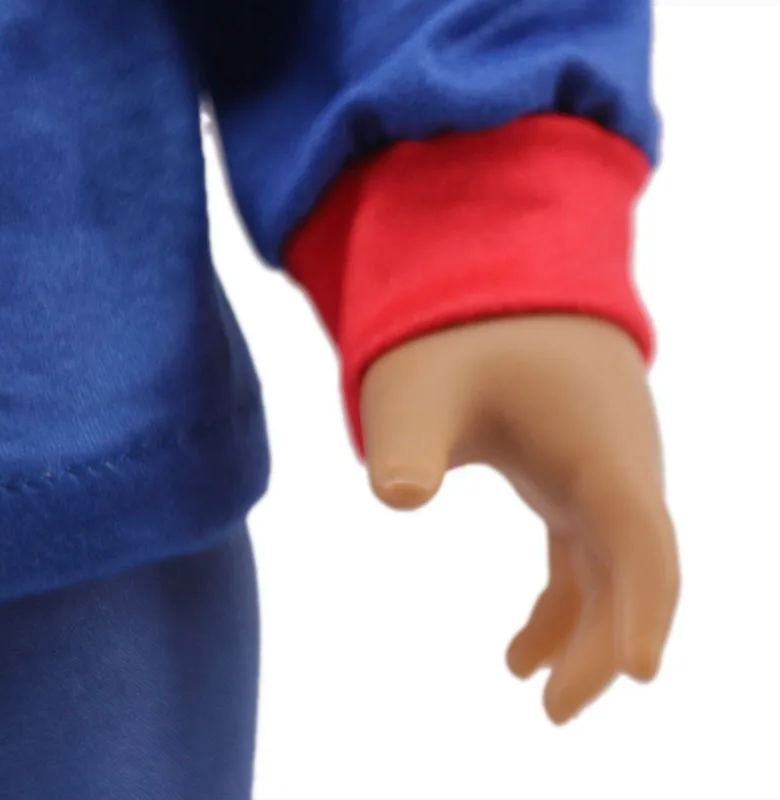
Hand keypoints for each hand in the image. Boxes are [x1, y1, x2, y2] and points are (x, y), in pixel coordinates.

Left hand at [360, 315, 679, 723]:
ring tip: (536, 691)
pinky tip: (520, 649)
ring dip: (588, 632)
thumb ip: (409, 440)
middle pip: (635, 568)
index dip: (644, 604)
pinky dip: (566, 604)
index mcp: (597, 441)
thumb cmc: (460, 332)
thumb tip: (399, 497)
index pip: (642, 534)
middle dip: (607, 642)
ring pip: (616, 570)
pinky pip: (586, 555)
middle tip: (554, 712)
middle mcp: (617, 462)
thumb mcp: (421, 384)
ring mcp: (601, 473)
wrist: (494, 286)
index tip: (636, 671)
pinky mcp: (575, 479)